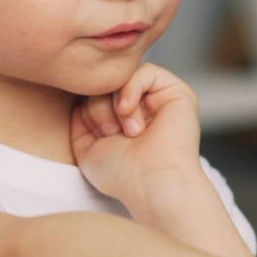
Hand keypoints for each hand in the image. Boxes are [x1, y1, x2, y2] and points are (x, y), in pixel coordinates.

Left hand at [70, 64, 203, 203]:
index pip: (95, 94)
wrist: (151, 185)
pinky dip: (129, 90)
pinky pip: (143, 71)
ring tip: (126, 131)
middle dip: (98, 107)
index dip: (87, 109)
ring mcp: (160, 98)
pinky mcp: (177, 92)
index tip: (96, 136)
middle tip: (110, 133)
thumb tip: (81, 95)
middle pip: (106, 83)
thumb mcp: (87, 148)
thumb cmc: (122, 175)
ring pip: (122, 76)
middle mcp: (144, 107)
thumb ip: (80, 121)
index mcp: (125, 120)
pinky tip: (129, 114)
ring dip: (114, 104)